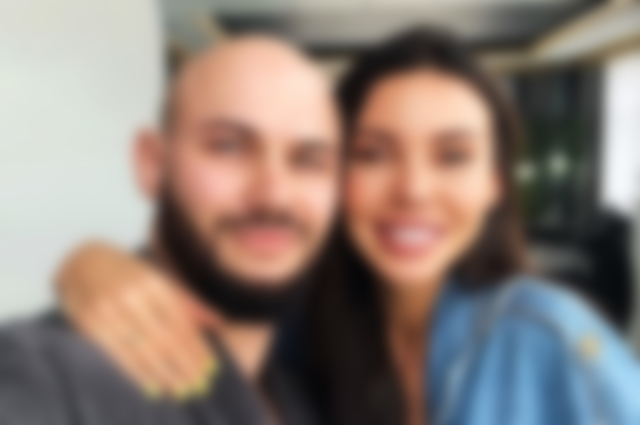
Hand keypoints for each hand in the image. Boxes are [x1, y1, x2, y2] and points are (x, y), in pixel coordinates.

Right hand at [56, 241, 219, 400]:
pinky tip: (152, 384)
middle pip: (165, 337)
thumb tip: (218, 323)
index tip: (209, 366)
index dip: (196, 346)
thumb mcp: (159, 279)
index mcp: (154, 283)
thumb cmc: (129, 274)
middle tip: (198, 384)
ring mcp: (109, 309)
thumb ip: (187, 302)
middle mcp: (132, 295)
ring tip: (180, 388)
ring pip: (142, 349)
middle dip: (184, 363)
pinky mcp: (89, 323)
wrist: (82, 260)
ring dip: (164, 372)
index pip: (180, 320)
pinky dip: (137, 373)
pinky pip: (118, 354)